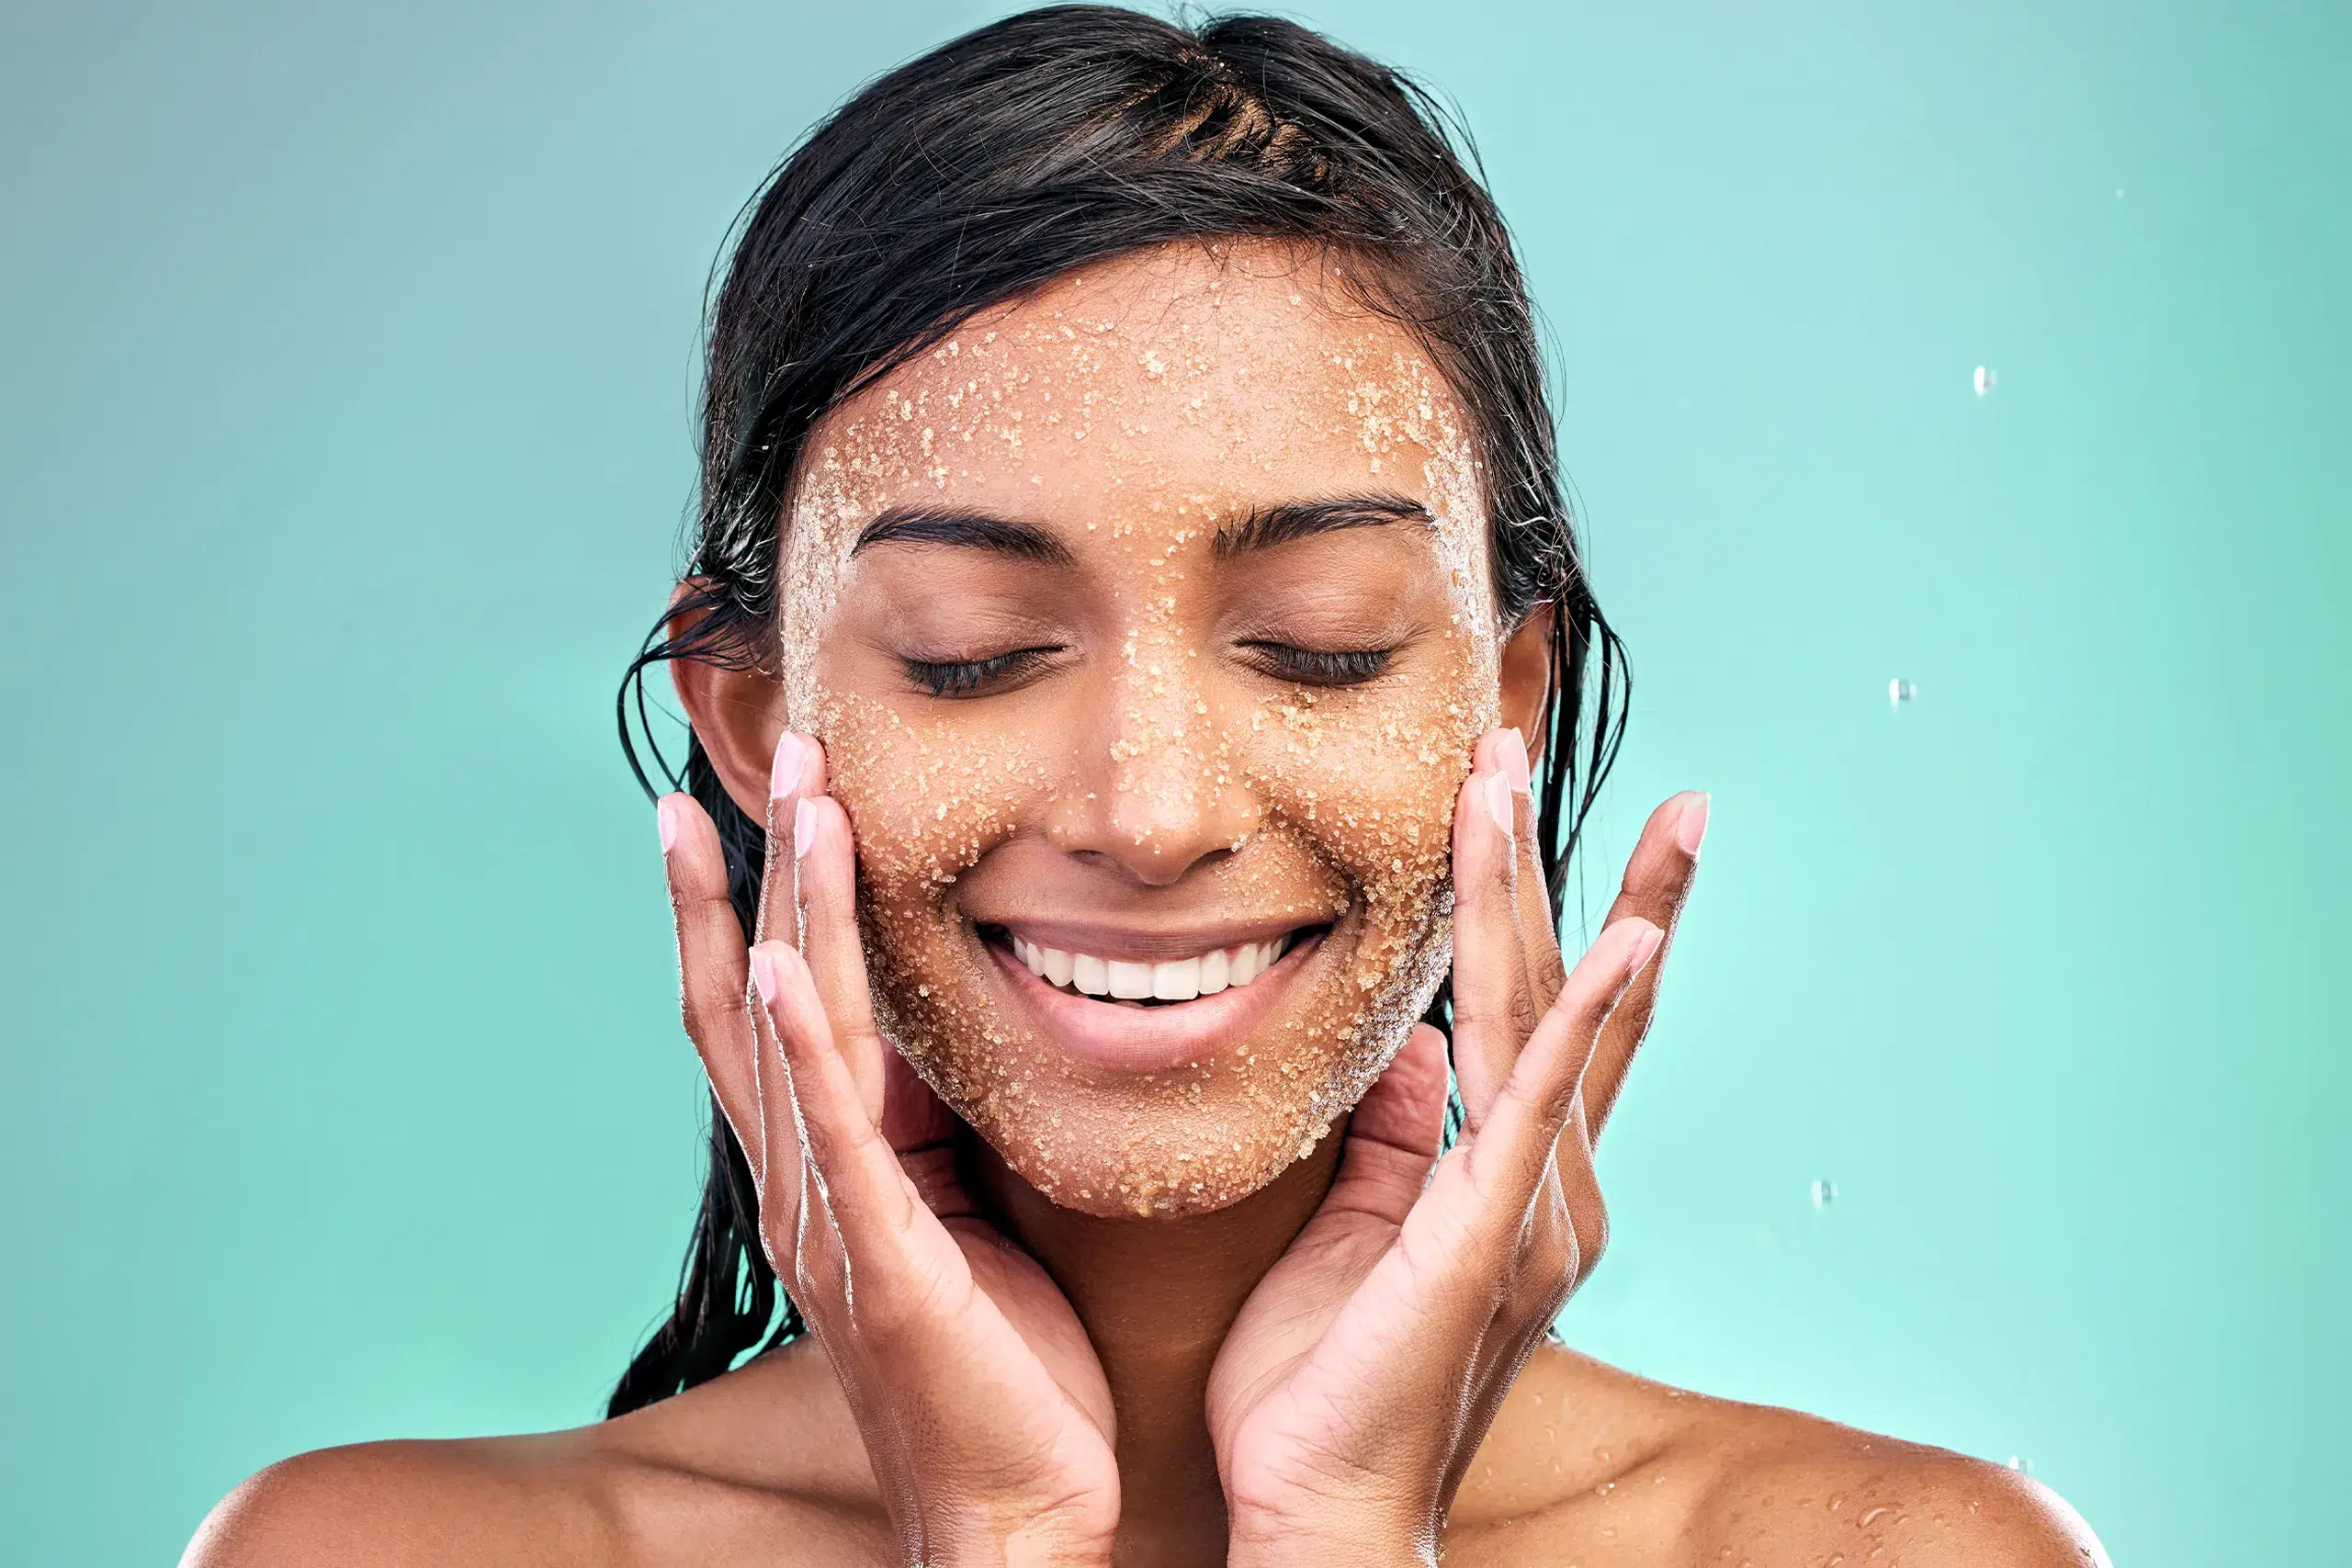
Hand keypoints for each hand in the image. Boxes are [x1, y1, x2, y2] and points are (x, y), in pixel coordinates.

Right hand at [660, 732, 1119, 1567]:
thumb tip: (948, 1030)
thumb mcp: (967, 1214)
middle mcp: (805, 1180)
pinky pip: (828, 1130)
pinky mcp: (881, 1258)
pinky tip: (778, 958)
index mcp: (830, 1169)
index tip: (755, 796)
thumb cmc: (1002, 1370)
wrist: (1016, 1507)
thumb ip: (935, 1127)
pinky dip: (796, 1039)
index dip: (754, 898)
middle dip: (763, 866)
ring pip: (786, 1031)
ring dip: (783, 905)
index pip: (770, 1006)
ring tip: (789, 801)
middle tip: (776, 749)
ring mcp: (830, 1218)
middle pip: (755, 992)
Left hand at [1204, 728, 1705, 1565]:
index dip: (1540, 901)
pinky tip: (1620, 937)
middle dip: (1538, 858)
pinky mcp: (1490, 1236)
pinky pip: (1539, 1102)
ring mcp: (1532, 1210)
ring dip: (1527, 886)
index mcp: (1512, 1181)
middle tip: (1513, 738)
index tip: (1513, 800)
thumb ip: (1403, 1132)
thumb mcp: (1366, 1226)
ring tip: (1507, 777)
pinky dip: (1587, 1014)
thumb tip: (1415, 1042)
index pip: (1537, 1011)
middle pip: (1558, 986)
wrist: (1321, 1511)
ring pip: (1538, 1012)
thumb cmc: (1326, 1386)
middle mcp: (1548, 1185)